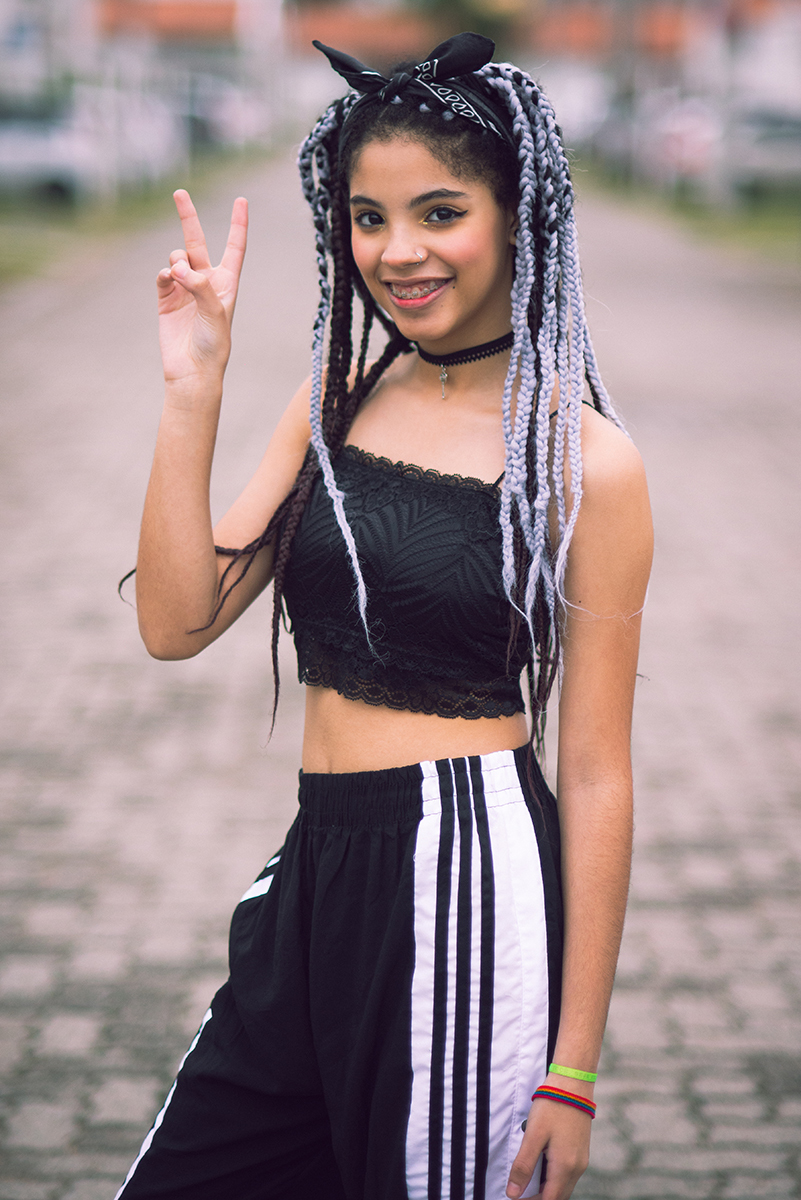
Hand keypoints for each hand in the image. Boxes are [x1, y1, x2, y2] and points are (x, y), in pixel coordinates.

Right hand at [156, 189, 247, 388]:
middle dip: (188, 217)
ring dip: (177, 260)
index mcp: (227, 284)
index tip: (242, 200)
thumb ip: (200, 286)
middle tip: (179, 192)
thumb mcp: (216, 314)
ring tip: (180, 276)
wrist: (192, 371)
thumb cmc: (213, 346)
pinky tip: (169, 281)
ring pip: (177, 258)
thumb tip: (178, 267)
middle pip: (197, 241)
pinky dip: (165, 274)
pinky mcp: (166, 298)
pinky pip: (163, 274)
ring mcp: (184, 288)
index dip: (238, 224)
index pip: (235, 247)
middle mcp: (206, 282)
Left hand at [506, 1095, 591, 1198]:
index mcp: (565, 1167)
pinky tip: (540, 1166)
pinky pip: (567, 1174)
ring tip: (526, 1180)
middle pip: (558, 1197)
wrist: (573, 1084)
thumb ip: (523, 1166)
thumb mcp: (533, 1135)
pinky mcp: (581, 1151)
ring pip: (563, 1187)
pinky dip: (553, 1178)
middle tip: (519, 1192)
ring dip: (546, 1189)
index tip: (515, 1198)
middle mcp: (577, 1168)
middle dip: (539, 1198)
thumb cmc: (552, 1105)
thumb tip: (513, 1193)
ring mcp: (581, 1160)